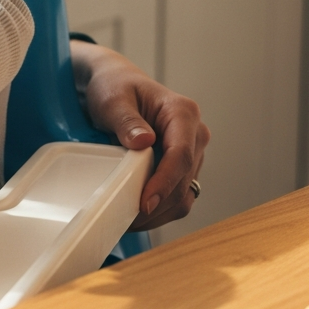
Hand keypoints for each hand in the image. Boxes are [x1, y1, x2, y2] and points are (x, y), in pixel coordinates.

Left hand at [74, 41, 210, 231]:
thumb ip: (127, 121)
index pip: (181, 153)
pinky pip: (179, 196)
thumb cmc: (116, 88)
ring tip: (130, 221)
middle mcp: (195, 133)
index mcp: (183, 112)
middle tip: (128, 220)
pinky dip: (162, 210)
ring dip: (161, 212)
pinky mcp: (183, 168)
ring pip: (185, 193)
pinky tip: (139, 216)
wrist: (117, 86)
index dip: (165, 182)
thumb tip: (144, 142)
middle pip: (185, 178)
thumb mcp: (114, 100)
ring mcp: (192, 152)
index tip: (146, 203)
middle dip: (160, 203)